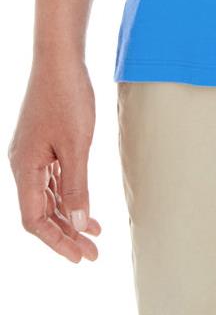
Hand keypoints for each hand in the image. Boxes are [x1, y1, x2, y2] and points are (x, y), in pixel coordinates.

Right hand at [7, 55, 101, 262]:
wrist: (59, 58)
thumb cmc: (66, 96)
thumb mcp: (77, 145)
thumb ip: (76, 186)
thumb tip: (79, 224)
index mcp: (25, 168)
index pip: (34, 220)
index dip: (56, 241)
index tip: (80, 256)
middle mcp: (23, 165)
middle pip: (40, 212)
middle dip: (65, 235)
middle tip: (92, 254)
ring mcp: (31, 154)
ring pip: (47, 197)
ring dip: (68, 217)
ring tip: (93, 235)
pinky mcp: (42, 144)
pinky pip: (52, 180)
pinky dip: (68, 195)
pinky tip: (85, 205)